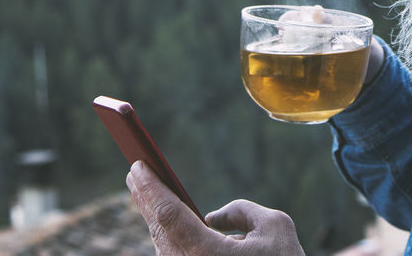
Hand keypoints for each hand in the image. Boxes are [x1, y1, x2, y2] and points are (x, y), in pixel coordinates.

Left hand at [127, 161, 304, 255]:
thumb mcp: (275, 226)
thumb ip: (240, 211)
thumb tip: (211, 218)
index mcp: (207, 254)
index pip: (168, 214)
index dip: (151, 188)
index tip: (139, 166)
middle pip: (159, 229)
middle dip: (145, 198)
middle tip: (136, 172)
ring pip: (163, 244)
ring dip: (153, 216)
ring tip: (144, 192)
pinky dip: (166, 235)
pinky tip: (163, 221)